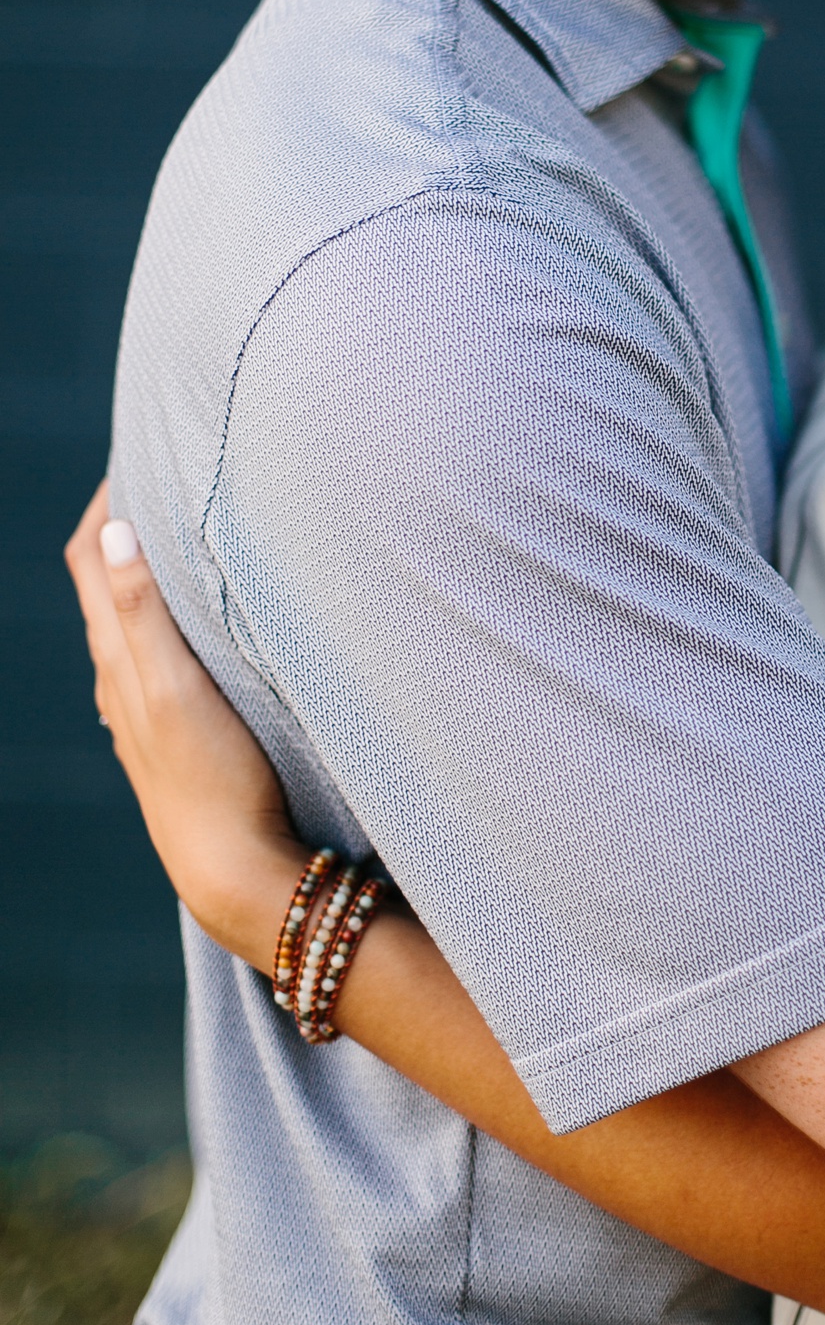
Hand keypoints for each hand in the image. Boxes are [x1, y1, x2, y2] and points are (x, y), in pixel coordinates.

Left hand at [65, 481, 302, 961]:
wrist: (235, 872)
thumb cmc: (211, 780)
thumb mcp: (175, 688)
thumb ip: (143, 612)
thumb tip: (114, 527)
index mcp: (116, 660)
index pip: (89, 558)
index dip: (104, 502)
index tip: (140, 452)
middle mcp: (120, 681)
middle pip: (107, 583)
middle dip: (127, 524)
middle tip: (168, 476)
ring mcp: (147, 709)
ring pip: (133, 620)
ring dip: (149, 570)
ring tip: (188, 530)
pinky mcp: (178, 731)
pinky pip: (159, 654)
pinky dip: (169, 615)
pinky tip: (200, 622)